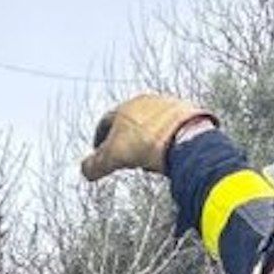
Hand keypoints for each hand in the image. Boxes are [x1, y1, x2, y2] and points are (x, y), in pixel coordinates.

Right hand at [81, 93, 216, 178]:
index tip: (100, 154)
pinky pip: (170, 130)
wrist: (186, 138)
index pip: (106, 123)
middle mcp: (148, 102)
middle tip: (123, 158)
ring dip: (145, 142)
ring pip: (151, 126)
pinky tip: (166, 156)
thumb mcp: (113, 158)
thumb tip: (85, 171)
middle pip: (130, 123)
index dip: (100, 140)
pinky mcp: (188, 116)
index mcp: (126, 107)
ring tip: (145, 160)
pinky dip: (164, 142)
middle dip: (124, 141)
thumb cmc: (147, 144)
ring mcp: (169, 107)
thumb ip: (95, 165)